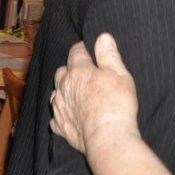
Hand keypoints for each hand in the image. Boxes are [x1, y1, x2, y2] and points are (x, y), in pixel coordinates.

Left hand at [50, 33, 139, 156]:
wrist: (107, 137)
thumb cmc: (117, 104)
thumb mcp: (119, 75)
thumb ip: (109, 55)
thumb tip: (103, 36)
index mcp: (78, 71)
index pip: (76, 53)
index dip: (81, 49)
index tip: (84, 47)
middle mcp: (64, 86)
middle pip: (62, 72)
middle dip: (69, 69)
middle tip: (80, 72)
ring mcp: (59, 106)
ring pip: (56, 92)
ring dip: (63, 90)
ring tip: (73, 92)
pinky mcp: (59, 125)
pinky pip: (55, 117)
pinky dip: (61, 115)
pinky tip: (67, 117)